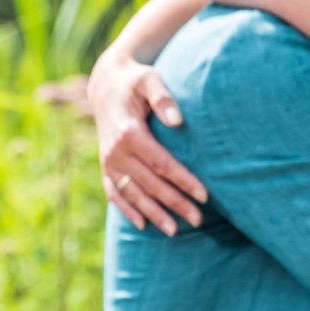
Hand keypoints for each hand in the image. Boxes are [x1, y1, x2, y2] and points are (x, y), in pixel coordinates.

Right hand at [92, 47, 207, 232]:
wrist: (106, 85)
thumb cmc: (135, 81)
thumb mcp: (149, 79)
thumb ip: (163, 97)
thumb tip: (178, 120)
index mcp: (129, 132)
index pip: (161, 163)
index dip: (183, 180)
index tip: (204, 195)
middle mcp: (116, 151)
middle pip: (150, 184)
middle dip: (174, 203)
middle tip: (198, 219)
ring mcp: (108, 161)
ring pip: (133, 194)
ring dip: (153, 213)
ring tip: (175, 231)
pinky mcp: (105, 166)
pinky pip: (114, 193)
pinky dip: (127, 210)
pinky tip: (142, 225)